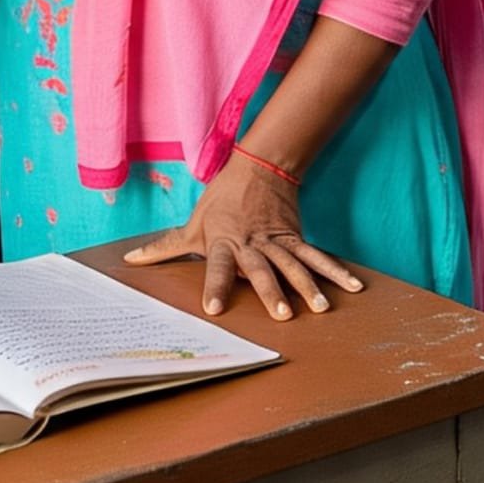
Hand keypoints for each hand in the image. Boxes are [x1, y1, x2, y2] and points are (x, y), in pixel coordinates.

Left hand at [122, 150, 363, 320]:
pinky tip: (354, 287)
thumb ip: (163, 247)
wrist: (256, 167)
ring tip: (320, 308)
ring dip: (307, 285)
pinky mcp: (295, 237)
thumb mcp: (191, 224)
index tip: (214, 310)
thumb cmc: (219, 201)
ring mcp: (276, 241)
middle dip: (271, 291)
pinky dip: (335, 270)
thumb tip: (129, 260)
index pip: (216, 267)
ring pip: (293, 264)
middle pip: (261, 269)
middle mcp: (251, 244)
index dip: (213, 287)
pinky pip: (317, 255)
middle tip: (282, 315)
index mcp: (223, 242)